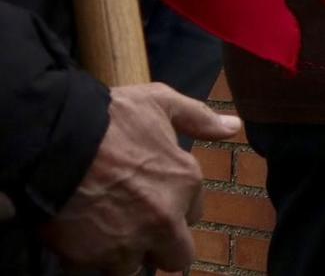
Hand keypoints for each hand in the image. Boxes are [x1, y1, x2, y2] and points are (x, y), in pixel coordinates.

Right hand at [41, 83, 241, 274]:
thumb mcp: (160, 102)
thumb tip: (233, 127)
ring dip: (122, 255)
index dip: (176, 208)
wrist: (53, 140)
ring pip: (133, 268)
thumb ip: (199, 117)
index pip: (195, 215)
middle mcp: (164, 220)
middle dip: (159, 247)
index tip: (155, 200)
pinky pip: (93, 271)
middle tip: (136, 229)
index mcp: (186, 183)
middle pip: (176, 257)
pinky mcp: (89, 259)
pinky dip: (87, 260)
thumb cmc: (110, 118)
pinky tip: (79, 237)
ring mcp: (127, 243)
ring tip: (104, 231)